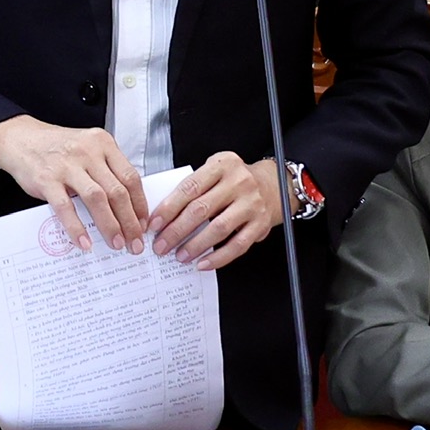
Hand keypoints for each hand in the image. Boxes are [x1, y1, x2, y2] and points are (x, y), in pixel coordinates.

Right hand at [0, 115, 147, 252]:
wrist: (20, 138)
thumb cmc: (56, 146)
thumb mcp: (87, 147)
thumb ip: (106, 169)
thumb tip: (126, 205)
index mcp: (103, 144)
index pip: (130, 177)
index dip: (140, 204)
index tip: (144, 223)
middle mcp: (88, 153)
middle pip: (117, 191)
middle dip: (130, 221)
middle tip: (135, 242)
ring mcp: (67, 166)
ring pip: (97, 199)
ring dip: (110, 225)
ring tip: (116, 243)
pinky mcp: (47, 180)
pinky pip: (66, 208)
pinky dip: (77, 227)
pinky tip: (84, 242)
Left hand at [147, 154, 280, 270]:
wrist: (275, 185)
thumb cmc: (236, 180)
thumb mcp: (216, 171)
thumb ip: (195, 187)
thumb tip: (165, 215)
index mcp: (222, 165)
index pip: (189, 187)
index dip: (169, 208)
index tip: (154, 224)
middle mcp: (239, 182)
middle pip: (201, 209)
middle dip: (177, 231)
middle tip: (161, 245)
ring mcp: (251, 204)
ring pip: (218, 228)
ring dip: (195, 245)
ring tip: (180, 256)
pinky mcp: (260, 224)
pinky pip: (237, 245)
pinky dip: (218, 257)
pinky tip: (203, 263)